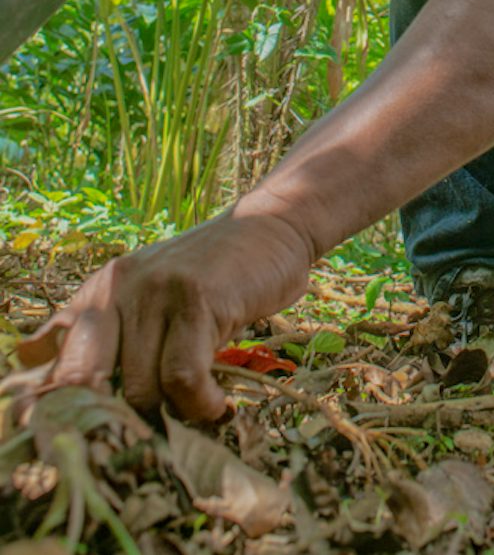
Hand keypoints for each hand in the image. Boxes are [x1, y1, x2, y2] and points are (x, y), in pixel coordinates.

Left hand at [17, 213, 311, 419]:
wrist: (270, 227)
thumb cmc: (213, 278)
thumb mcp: (153, 300)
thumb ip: (110, 337)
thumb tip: (53, 382)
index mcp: (100, 291)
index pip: (56, 360)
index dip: (68, 407)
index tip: (97, 434)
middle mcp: (117, 287)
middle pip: (88, 382)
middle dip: (116, 419)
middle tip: (151, 435)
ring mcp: (156, 290)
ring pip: (141, 387)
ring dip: (170, 416)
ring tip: (195, 413)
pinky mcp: (196, 299)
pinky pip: (183, 377)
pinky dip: (200, 405)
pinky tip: (215, 404)